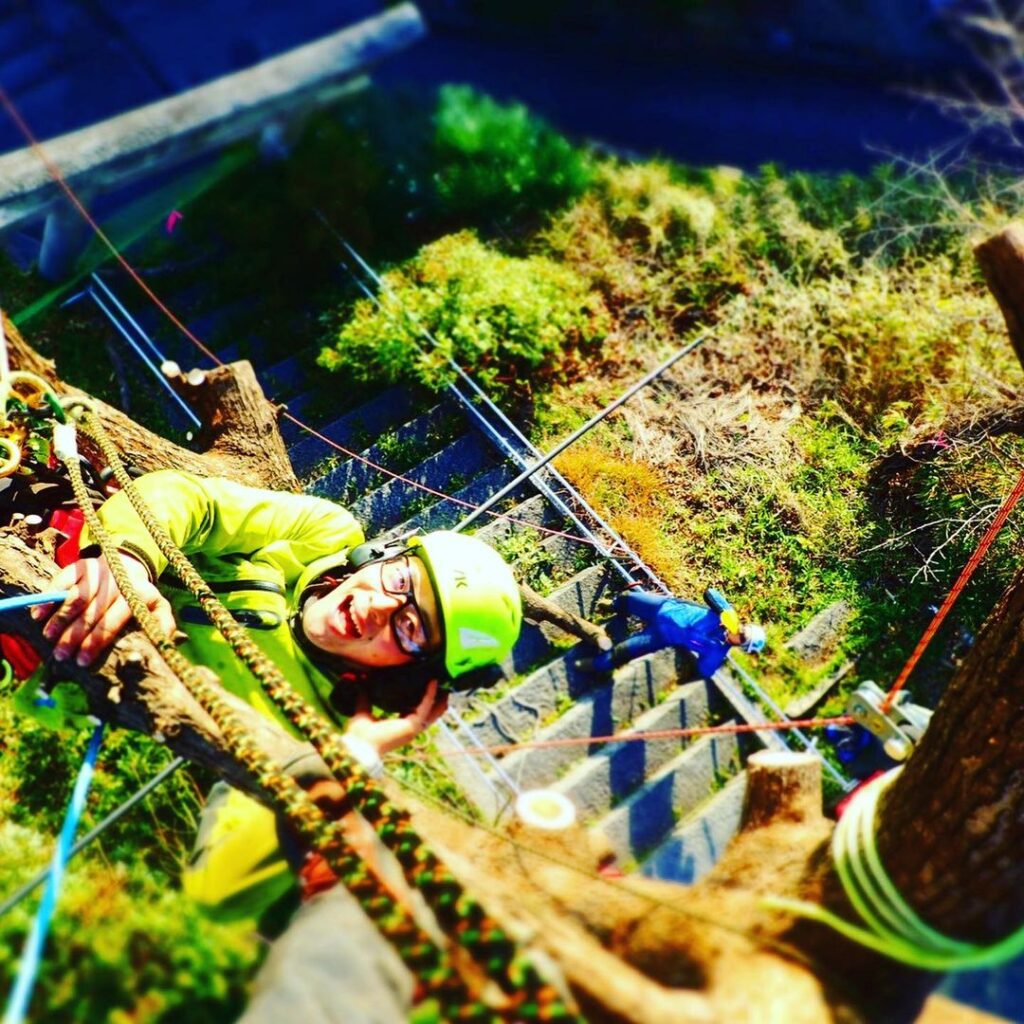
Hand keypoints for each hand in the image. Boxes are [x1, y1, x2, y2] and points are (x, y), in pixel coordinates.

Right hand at [30, 553, 174, 666]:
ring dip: (59, 619)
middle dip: (74, 636)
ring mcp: (98, 571)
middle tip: (61, 655)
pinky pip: (61, 581)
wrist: (127, 565)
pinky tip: (38, 615)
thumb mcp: (157, 607)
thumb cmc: (139, 596)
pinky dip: (48, 598)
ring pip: (76, 597)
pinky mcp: (80, 565)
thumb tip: (164, 642)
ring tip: (47, 637)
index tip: (82, 661)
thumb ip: (163, 624)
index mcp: (139, 594)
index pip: (114, 620)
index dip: (96, 642)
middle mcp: (118, 581)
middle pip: (92, 612)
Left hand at [343, 680, 448, 755]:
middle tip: (442, 684)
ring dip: (438, 696)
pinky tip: (432, 682)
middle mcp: (410, 729)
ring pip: (433, 710)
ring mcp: (414, 728)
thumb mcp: (363, 711)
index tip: (425, 686)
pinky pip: (425, 706)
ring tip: (444, 682)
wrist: (360, 746)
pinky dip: (430, 693)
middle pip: (430, 713)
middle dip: (437, 700)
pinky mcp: (413, 725)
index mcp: (400, 727)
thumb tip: (362, 684)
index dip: (422, 700)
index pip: (416, 712)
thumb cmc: (360, 734)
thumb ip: (365, 699)